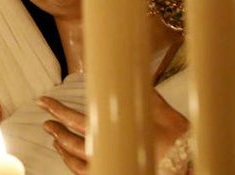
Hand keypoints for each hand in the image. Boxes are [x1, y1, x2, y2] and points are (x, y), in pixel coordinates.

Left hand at [38, 89, 189, 174]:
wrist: (190, 166)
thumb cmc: (179, 142)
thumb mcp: (162, 111)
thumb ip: (143, 92)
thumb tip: (130, 70)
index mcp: (116, 132)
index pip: (78, 120)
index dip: (58, 110)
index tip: (44, 102)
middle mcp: (109, 153)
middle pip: (72, 142)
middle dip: (56, 128)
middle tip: (46, 119)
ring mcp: (110, 167)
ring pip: (75, 162)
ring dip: (62, 147)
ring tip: (53, 137)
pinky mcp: (112, 174)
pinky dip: (72, 165)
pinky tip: (68, 158)